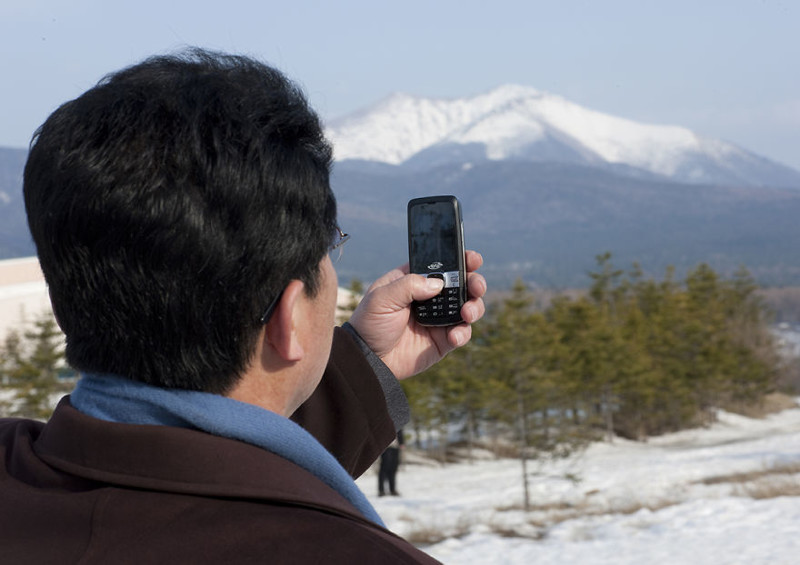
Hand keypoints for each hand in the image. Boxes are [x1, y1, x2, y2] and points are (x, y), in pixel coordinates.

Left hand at [348, 250, 485, 378]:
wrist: (368, 359)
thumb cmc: (369, 324)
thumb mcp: (382, 298)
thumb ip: (409, 285)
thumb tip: (438, 283)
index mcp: (415, 280)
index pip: (442, 264)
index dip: (461, 259)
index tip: (473, 259)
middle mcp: (431, 297)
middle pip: (462, 284)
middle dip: (475, 282)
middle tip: (476, 287)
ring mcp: (439, 318)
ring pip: (468, 307)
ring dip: (475, 307)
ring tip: (467, 313)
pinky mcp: (443, 340)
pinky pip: (462, 333)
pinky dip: (463, 333)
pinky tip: (453, 337)